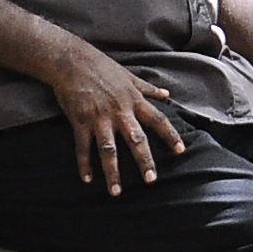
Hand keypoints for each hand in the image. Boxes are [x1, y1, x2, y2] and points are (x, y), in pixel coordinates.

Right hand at [42, 37, 180, 194]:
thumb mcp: (129, 76)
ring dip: (112, 172)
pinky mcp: (80, 120)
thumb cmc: (102, 66)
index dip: (170, 135)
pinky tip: (87, 179)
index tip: (181, 150)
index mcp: (133, 100)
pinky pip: (83, 147)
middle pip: (136, 139)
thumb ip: (148, 89)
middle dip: (144, 160)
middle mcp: (119, 111)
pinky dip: (84, 164)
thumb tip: (167, 95)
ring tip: (116, 192)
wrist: (71, 59)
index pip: (157, 120)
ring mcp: (99, 117)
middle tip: (151, 180)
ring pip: (108, 149)